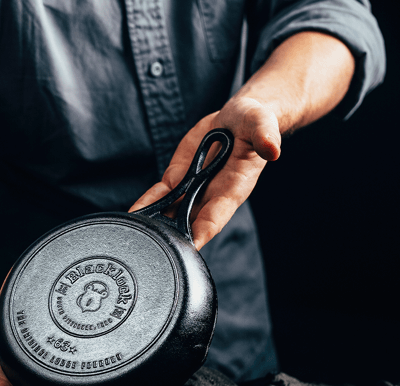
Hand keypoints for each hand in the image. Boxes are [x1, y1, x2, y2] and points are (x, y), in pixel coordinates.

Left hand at [128, 96, 278, 249]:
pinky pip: (160, 194)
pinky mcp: (179, 177)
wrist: (238, 118)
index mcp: (233, 188)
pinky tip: (132, 214)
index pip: (216, 216)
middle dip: (172, 235)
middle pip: (189, 222)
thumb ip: (265, 136)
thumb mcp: (261, 124)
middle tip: (153, 244)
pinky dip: (147, 204)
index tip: (188, 247)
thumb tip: (272, 149)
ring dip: (155, 224)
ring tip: (136, 234)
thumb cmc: (255, 122)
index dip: (202, 232)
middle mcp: (212, 194)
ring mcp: (193, 188)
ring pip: (171, 212)